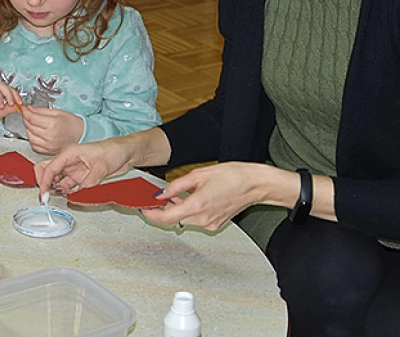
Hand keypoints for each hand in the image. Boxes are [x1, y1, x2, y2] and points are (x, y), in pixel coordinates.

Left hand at [23, 107, 83, 153]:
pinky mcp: (48, 151)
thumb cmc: (72, 123)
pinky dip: (32, 139)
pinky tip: (36, 134)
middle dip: (26, 119)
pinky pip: (34, 145)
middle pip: (29, 127)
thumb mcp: (58, 112)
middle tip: (28, 114)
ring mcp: (48, 145)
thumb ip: (42, 111)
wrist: (81, 134)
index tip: (24, 109)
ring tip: (33, 124)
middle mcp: (49, 136)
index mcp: (52, 124)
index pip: (32, 118)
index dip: (25, 112)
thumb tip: (30, 109)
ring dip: (28, 129)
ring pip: (30, 137)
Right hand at [34, 139, 133, 198]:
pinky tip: (70, 197)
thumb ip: (90, 180)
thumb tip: (81, 193)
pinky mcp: (79, 177)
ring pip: (55, 180)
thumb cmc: (113, 150)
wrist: (125, 153)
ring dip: (55, 189)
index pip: (50, 167)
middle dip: (44, 183)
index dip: (45, 182)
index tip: (44, 194)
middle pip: (47, 170)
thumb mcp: (101, 165)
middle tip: (47, 195)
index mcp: (69, 153)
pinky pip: (67, 186)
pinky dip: (65, 192)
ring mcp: (73, 169)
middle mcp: (68, 161)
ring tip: (60, 197)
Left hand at [142, 162, 271, 230]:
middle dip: (165, 209)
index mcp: (197, 205)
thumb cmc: (232, 176)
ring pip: (185, 220)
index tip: (143, 209)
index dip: (152, 214)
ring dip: (178, 210)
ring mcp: (210, 223)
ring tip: (178, 195)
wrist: (255, 184)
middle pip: (174, 219)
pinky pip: (196, 220)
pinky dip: (189, 212)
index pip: (166, 218)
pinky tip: (192, 199)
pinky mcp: (215, 224)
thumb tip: (160, 194)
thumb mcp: (199, 175)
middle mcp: (203, 219)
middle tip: (160, 197)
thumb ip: (176, 186)